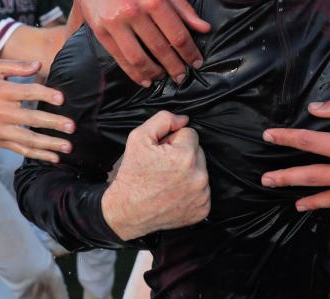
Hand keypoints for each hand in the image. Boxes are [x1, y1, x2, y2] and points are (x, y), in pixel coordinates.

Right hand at [0, 59, 73, 161]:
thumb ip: (16, 66)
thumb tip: (39, 64)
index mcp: (2, 91)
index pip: (27, 92)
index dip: (45, 95)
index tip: (61, 98)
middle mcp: (2, 112)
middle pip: (31, 118)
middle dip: (53, 123)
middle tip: (71, 126)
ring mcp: (1, 130)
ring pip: (28, 139)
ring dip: (50, 144)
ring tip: (68, 146)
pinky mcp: (1, 142)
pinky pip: (22, 150)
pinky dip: (39, 155)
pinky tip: (55, 157)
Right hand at [74, 0, 210, 86]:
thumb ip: (184, 8)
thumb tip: (205, 28)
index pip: (177, 33)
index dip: (189, 52)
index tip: (197, 62)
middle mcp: (134, 11)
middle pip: (160, 48)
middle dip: (174, 66)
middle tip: (182, 77)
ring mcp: (115, 22)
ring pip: (139, 58)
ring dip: (154, 73)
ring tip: (163, 78)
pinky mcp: (101, 31)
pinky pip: (120, 58)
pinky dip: (134, 73)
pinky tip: (144, 79)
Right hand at [101, 111, 209, 239]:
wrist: (127, 211)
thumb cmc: (132, 175)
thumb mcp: (139, 138)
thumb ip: (163, 119)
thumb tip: (183, 119)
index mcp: (186, 155)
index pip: (190, 133)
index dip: (173, 140)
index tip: (161, 152)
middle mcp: (199, 176)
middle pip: (197, 152)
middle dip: (182, 155)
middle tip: (163, 167)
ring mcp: (202, 195)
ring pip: (200, 170)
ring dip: (188, 172)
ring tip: (167, 181)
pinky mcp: (202, 209)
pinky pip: (202, 190)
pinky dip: (191, 190)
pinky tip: (174, 194)